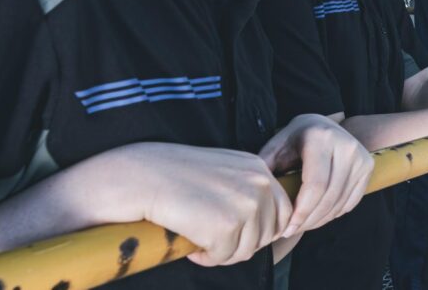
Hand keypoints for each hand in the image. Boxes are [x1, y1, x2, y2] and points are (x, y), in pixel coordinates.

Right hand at [122, 143, 292, 266]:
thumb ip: (247, 190)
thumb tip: (266, 226)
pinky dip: (207, 258)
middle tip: (216, 242)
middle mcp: (259, 184)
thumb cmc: (177, 176)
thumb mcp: (224, 172)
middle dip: (244, 244)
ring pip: (248, 249)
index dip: (264, 230)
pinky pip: (224, 257)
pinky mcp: (227, 227)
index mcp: (259, 169)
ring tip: (201, 242)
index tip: (239, 235)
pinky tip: (191, 245)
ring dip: (224, 252)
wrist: (144, 176)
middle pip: (270, 234)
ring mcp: (246, 205)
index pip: (284, 211)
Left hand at [259, 114, 372, 238]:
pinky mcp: (368, 167)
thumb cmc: (296, 137)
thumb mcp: (278, 145)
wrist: (324, 125)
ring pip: (340, 202)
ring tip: (302, 225)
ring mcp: (361, 157)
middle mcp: (346, 146)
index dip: (301, 212)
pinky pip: (351, 202)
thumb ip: (266, 167)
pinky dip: (333, 214)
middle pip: (329, 197)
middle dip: (308, 220)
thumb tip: (258, 195)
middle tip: (291, 231)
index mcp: (321, 138)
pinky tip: (318, 215)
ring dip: (320, 220)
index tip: (286, 228)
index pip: (315, 185)